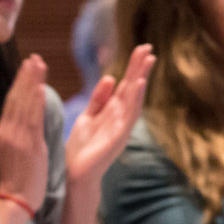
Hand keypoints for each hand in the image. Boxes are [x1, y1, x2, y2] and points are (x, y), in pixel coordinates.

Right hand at [0, 56, 50, 209]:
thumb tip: (23, 124)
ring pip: (23, 103)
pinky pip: (32, 118)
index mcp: (5, 133)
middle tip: (33, 57)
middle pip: (16, 98)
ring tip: (37, 63)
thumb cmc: (18, 180)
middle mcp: (8, 132)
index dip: (19, 84)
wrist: (15, 200)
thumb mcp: (14, 153)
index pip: (13, 103)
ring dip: (31, 82)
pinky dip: (35, 101)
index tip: (27, 68)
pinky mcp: (28, 145)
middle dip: (25, 77)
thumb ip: (18, 136)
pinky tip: (40, 86)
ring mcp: (17, 137)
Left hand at [65, 43, 153, 188]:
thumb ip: (99, 99)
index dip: (133, 68)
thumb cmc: (82, 148)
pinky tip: (137, 86)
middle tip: (148, 48)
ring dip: (141, 81)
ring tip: (147, 62)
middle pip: (133, 90)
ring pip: (134, 101)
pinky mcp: (117, 138)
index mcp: (114, 113)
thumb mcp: (89, 117)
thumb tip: (111, 77)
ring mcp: (121, 129)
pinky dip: (134, 101)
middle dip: (140, 69)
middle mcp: (121, 119)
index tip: (141, 49)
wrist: (75, 175)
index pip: (126, 86)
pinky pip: (128, 116)